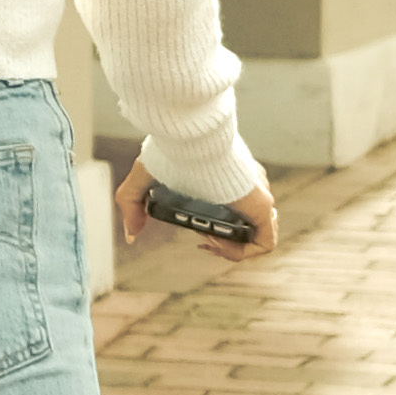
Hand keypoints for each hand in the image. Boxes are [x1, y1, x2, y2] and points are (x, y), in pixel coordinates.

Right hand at [118, 159, 280, 259]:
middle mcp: (245, 189)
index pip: (230, 210)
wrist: (192, 142)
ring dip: (231, 248)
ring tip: (209, 242)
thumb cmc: (171, 152)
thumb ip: (132, 204)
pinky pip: (265, 242)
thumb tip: (131, 235)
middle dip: (221, 240)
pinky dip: (244, 251)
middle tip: (202, 240)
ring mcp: (256, 197)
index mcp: (225, 180)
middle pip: (243, 225)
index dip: (214, 229)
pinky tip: (220, 244)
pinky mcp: (263, 206)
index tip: (197, 232)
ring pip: (255, 235)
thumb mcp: (143, 179)